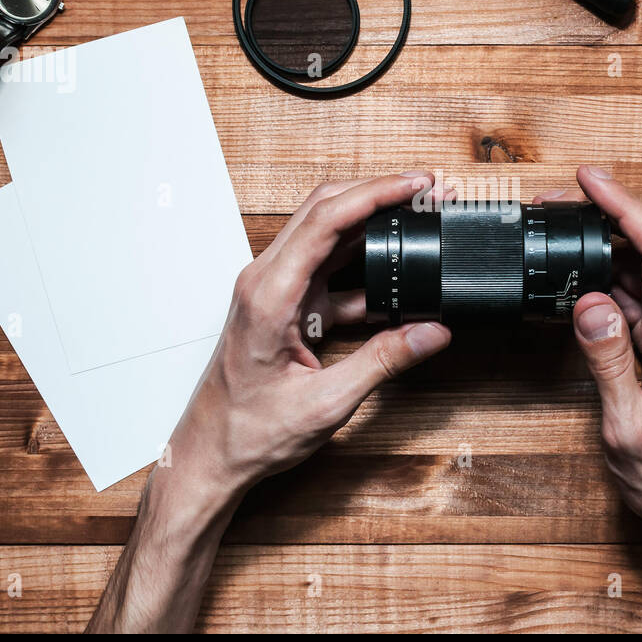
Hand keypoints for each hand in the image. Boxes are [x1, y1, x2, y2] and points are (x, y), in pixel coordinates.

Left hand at [89, 172, 451, 631]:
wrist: (210, 458)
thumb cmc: (247, 433)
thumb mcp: (326, 402)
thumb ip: (383, 362)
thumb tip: (431, 331)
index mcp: (268, 294)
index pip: (326, 219)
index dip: (376, 193)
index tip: (416, 184)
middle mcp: (266, 282)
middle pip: (325, 210)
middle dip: (379, 193)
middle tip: (427, 190)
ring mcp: (274, 291)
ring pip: (328, 235)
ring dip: (374, 225)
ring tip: (419, 220)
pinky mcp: (286, 306)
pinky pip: (329, 270)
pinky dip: (365, 265)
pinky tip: (399, 276)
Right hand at [537, 166, 641, 631]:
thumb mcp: (630, 428)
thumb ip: (609, 361)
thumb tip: (588, 303)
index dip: (624, 205)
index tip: (589, 181)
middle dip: (608, 212)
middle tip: (557, 201)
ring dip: (608, 242)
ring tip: (561, 230)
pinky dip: (613, 275)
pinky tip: (583, 276)